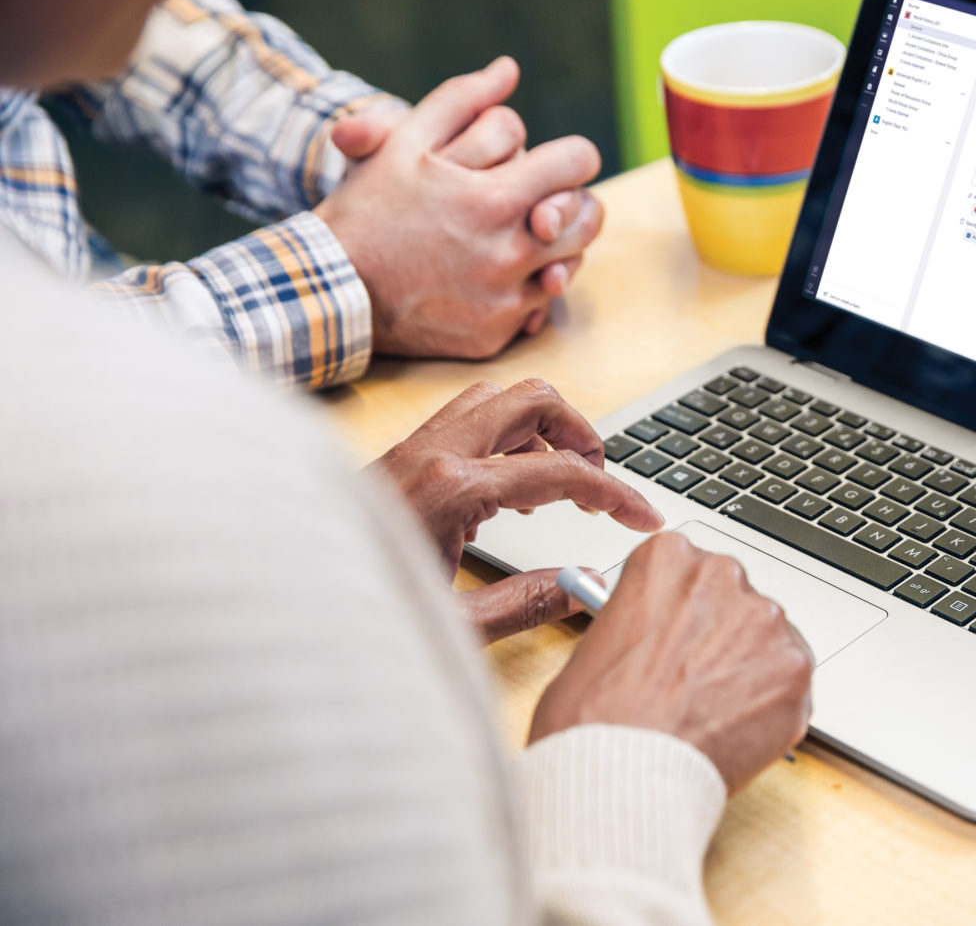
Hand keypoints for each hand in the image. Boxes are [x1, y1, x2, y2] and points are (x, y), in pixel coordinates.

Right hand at [318, 56, 603, 357]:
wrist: (332, 289)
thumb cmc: (367, 211)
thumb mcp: (404, 144)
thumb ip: (461, 100)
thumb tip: (506, 69)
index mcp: (495, 199)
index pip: (578, 162)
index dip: (573, 155)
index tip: (558, 161)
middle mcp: (510, 253)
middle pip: (588, 218)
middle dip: (574, 201)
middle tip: (549, 198)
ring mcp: (505, 299)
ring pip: (571, 264)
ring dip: (559, 246)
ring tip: (527, 234)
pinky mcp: (495, 333)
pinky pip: (539, 307)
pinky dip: (528, 288)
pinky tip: (500, 273)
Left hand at [372, 378, 662, 639]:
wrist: (281, 602)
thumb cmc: (356, 613)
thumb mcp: (454, 627)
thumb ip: (527, 602)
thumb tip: (586, 585)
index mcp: (452, 489)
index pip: (560, 472)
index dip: (615, 493)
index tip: (643, 516)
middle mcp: (434, 452)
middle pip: (534, 399)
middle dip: (583, 435)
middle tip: (602, 481)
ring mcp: (415, 446)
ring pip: (501, 399)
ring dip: (543, 428)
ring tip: (563, 481)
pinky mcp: (403, 455)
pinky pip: (471, 420)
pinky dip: (509, 438)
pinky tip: (513, 491)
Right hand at [528, 532, 813, 792]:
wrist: (622, 776)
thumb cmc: (595, 721)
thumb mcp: (596, 645)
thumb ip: (641, 625)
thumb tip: (658, 641)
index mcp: (668, 559)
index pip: (692, 573)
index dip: (684, 614)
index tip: (680, 637)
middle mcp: (722, 576)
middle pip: (734, 601)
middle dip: (720, 639)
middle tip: (695, 682)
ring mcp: (765, 620)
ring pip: (767, 640)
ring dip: (748, 670)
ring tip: (712, 713)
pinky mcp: (796, 666)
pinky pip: (791, 680)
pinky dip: (772, 705)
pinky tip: (736, 728)